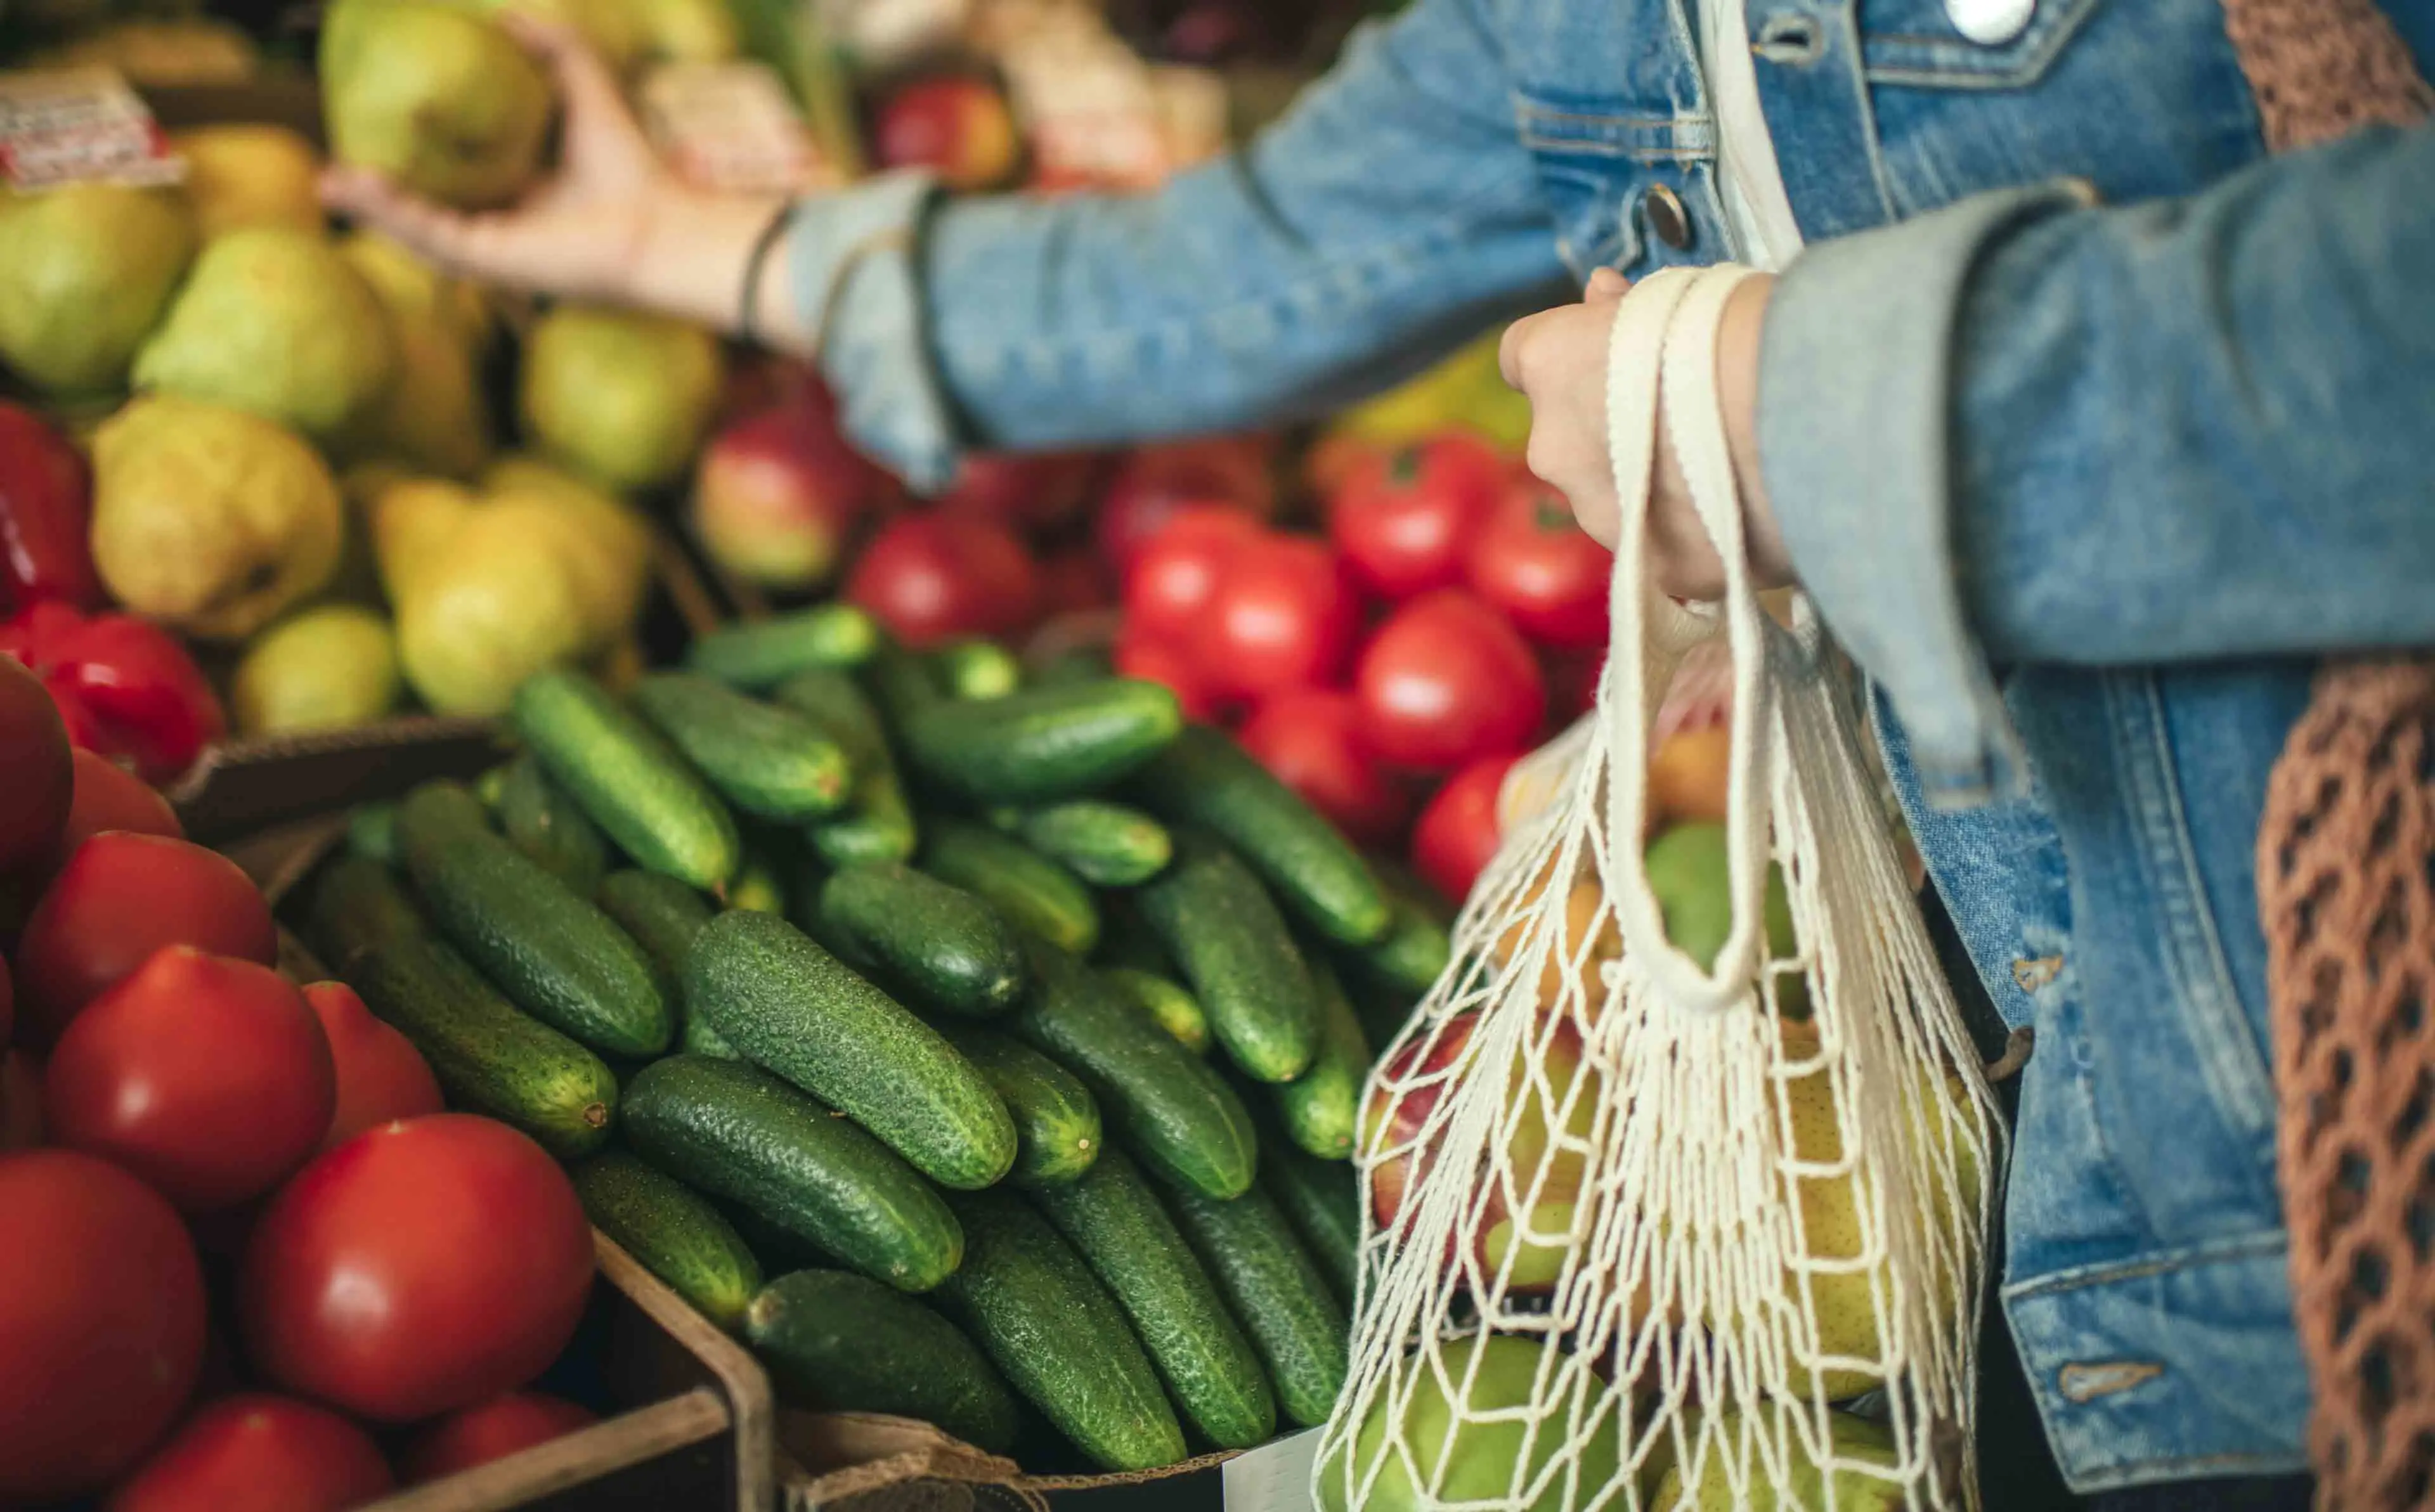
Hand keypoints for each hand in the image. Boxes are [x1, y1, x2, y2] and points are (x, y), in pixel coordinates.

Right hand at [320, 19, 792, 333]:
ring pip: (414, 226)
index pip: (451, 175)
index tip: (368, 123)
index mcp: (518, 192)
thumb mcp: (585, 89)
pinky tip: (354, 188)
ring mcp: (490, 248)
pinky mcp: (488, 262)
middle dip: (374, 189)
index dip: (409, 153)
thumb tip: (508, 15)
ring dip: (369, 204)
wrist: (659, 224)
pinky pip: (427, 236)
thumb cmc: (631, 165)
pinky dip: (390, 214)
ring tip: (325, 178)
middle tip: (329, 162)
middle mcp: (500, 223)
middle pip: (422, 206)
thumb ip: (554, 49)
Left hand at [1499, 267, 1793, 600]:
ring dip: (1654, 484)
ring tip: (1730, 465)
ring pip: (1615, 498)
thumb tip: (1601, 298)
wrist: (1810, 418)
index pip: (1524, 356)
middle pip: (1572, 436)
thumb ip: (1624, 311)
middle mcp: (1555, 449)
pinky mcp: (1657, 571)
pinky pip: (1667, 548)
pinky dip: (1696, 533)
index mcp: (1552, 365)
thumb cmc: (1748, 332)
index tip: (1604, 352)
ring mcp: (1601, 518)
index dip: (1568, 356)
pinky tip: (1749, 511)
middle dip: (1614, 426)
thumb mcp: (1678, 296)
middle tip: (1690, 412)